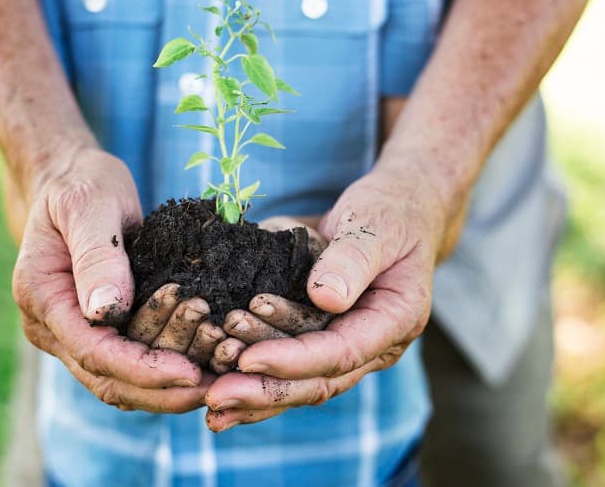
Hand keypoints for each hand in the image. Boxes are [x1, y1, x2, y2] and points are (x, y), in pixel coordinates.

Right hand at [12, 147, 208, 411]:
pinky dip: (163, 372)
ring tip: (216, 384)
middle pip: (106, 379)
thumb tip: (107, 311)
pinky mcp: (94, 330)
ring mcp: (69, 332)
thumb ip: (96, 255)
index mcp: (42, 297)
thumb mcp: (90, 205)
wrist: (72, 181)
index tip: (191, 373)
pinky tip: (202, 368)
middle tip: (216, 390)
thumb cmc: (82, 185)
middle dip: (162, 392)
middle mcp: (50, 326)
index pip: (94, 351)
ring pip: (118, 382)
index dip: (144, 369)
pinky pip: (127, 364)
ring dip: (166, 390)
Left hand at [205, 161, 448, 429]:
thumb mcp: (375, 226)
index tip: (248, 360)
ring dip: (253, 393)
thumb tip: (325, 298)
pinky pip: (285, 363)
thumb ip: (353, 259)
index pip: (340, 353)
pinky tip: (213, 385)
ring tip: (209, 396)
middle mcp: (370, 344)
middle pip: (316, 381)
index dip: (292, 359)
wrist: (395, 208)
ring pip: (298, 382)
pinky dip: (251, 376)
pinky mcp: (318, 335)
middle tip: (216, 397)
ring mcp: (344, 343)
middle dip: (264, 392)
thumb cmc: (390, 212)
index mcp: (394, 321)